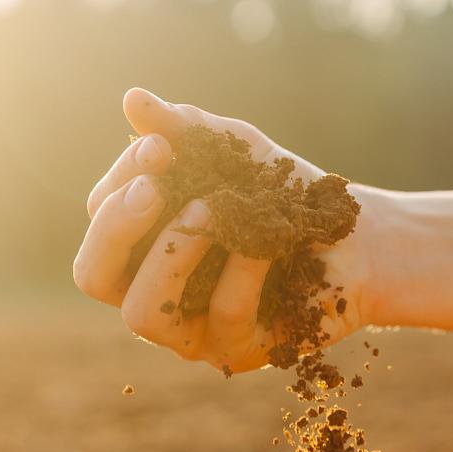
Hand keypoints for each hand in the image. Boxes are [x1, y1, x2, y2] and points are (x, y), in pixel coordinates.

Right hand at [72, 88, 378, 372]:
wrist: (360, 236)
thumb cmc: (285, 194)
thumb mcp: (235, 151)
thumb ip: (186, 130)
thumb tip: (133, 99)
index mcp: (140, 247)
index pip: (100, 219)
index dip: (120, 184)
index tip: (161, 149)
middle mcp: (154, 295)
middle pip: (92, 276)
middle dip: (116, 227)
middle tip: (153, 189)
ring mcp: (193, 333)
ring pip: (141, 314)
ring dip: (171, 253)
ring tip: (209, 210)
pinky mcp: (240, 351)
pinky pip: (223, 314)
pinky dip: (243, 267)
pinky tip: (267, 238)